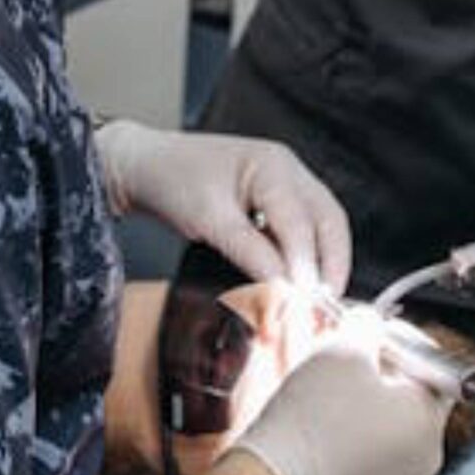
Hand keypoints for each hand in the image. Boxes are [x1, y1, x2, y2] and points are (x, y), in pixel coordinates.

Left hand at [93, 121, 352, 292]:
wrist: (144, 166)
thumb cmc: (171, 180)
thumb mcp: (209, 219)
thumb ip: (250, 254)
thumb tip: (284, 291)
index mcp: (273, 165)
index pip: (301, 224)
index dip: (305, 267)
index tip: (303, 304)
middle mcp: (287, 169)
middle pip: (329, 222)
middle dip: (331, 266)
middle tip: (324, 309)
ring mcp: (285, 181)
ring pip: (322, 225)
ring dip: (323, 263)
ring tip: (316, 302)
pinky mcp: (275, 198)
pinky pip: (304, 228)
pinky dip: (306, 256)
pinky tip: (299, 281)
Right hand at [229, 346, 448, 474]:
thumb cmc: (313, 418)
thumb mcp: (342, 348)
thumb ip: (367, 326)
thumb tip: (370, 323)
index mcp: (428, 420)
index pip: (432, 364)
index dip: (401, 339)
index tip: (373, 330)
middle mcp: (426, 455)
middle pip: (413, 393)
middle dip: (382, 367)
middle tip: (349, 352)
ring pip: (392, 420)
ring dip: (368, 396)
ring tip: (330, 384)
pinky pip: (375, 446)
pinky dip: (356, 426)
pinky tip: (325, 416)